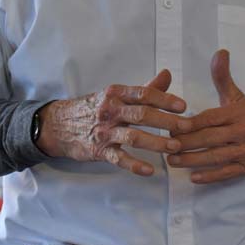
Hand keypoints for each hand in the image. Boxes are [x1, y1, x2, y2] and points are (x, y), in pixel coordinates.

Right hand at [36, 69, 185, 175]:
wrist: (58, 124)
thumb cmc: (94, 108)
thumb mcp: (116, 94)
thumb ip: (145, 88)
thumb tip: (167, 74)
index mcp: (116, 94)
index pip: (144, 94)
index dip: (165, 99)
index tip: (183, 106)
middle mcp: (110, 110)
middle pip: (142, 115)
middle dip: (167, 121)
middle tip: (186, 128)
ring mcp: (104, 131)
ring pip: (133, 137)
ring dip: (156, 142)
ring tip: (175, 147)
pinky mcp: (99, 150)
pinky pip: (119, 158)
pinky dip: (135, 165)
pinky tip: (150, 170)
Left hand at [167, 49, 244, 183]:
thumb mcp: (239, 97)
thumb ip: (223, 78)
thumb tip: (219, 52)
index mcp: (238, 114)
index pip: (209, 119)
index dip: (189, 124)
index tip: (171, 127)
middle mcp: (243, 132)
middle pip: (209, 138)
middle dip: (186, 143)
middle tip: (165, 145)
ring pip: (215, 157)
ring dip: (192, 160)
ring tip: (172, 161)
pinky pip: (227, 173)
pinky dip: (210, 176)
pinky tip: (193, 177)